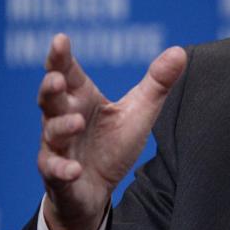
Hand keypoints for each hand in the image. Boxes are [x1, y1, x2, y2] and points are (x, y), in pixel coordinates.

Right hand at [37, 33, 186, 229]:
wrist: (96, 191)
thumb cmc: (113, 145)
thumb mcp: (139, 111)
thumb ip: (157, 83)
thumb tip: (180, 51)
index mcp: (82, 99)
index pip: (68, 73)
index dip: (61, 57)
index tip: (60, 39)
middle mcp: (63, 119)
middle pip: (50, 99)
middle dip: (50, 88)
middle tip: (56, 78)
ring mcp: (57, 147)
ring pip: (52, 133)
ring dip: (61, 126)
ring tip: (77, 122)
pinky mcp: (57, 175)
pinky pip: (55, 171)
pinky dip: (62, 169)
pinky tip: (73, 169)